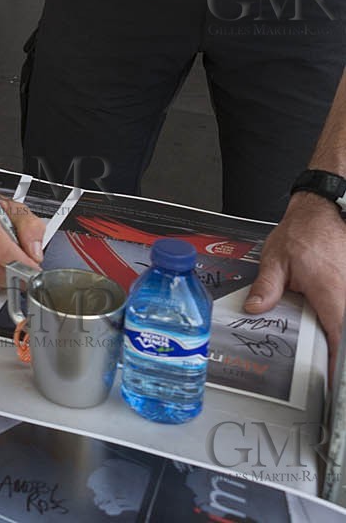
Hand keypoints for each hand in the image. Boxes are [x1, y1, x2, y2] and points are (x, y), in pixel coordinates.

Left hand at [247, 193, 345, 360]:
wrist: (322, 213)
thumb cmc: (303, 232)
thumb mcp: (276, 259)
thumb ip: (266, 287)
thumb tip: (255, 309)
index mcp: (331, 293)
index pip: (339, 336)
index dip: (334, 361)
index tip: (328, 378)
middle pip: (341, 334)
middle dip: (328, 352)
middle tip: (312, 369)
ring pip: (341, 324)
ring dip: (329, 336)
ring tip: (313, 353)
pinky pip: (339, 312)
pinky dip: (329, 322)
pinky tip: (313, 327)